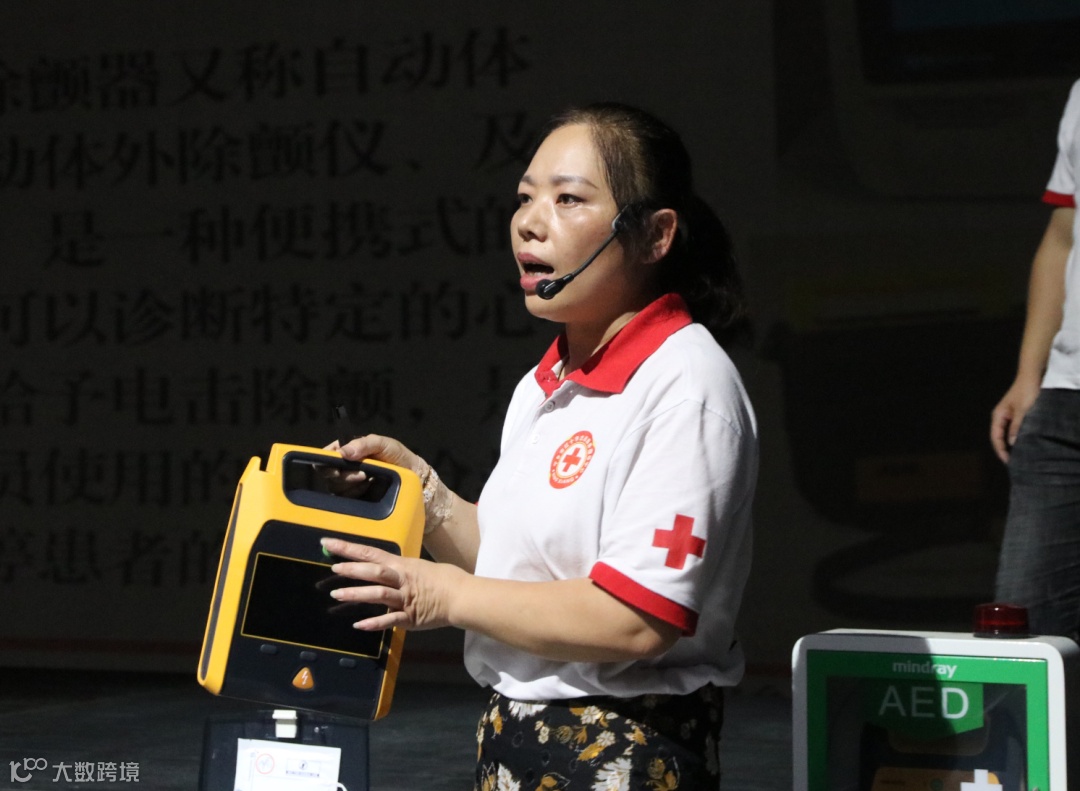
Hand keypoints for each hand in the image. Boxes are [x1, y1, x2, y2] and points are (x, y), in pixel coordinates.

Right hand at [321, 433, 421, 495]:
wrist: (411, 475)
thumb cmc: (397, 455)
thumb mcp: (382, 443)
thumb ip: (363, 444)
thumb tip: (343, 452)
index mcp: (347, 451)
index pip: (326, 455)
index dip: (325, 461)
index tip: (336, 466)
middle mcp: (344, 467)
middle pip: (327, 473)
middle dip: (342, 475)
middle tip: (362, 474)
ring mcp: (348, 484)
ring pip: (335, 487)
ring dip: (352, 484)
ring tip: (369, 478)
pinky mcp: (353, 498)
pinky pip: (345, 499)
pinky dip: (356, 493)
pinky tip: (368, 487)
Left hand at [321, 537, 465, 630]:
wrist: (462, 596)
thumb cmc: (444, 579)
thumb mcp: (420, 567)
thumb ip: (402, 571)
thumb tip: (388, 571)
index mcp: (402, 565)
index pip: (370, 553)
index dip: (348, 548)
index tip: (328, 544)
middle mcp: (400, 579)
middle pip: (373, 571)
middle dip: (351, 569)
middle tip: (332, 568)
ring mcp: (404, 599)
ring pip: (378, 594)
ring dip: (356, 594)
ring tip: (337, 595)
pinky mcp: (410, 617)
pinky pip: (390, 620)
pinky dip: (374, 622)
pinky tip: (359, 624)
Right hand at [990, 378, 1040, 462]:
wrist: (1032, 376)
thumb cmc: (1026, 391)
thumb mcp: (1023, 410)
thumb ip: (1017, 427)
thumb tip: (1012, 444)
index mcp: (998, 416)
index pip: (995, 437)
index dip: (1000, 451)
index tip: (1009, 462)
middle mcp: (1001, 417)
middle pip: (1000, 437)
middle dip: (1005, 450)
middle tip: (1014, 463)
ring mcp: (1009, 415)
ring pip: (1008, 434)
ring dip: (1012, 444)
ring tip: (1019, 455)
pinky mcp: (1017, 414)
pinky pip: (1015, 429)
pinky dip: (1018, 437)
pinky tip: (1025, 443)